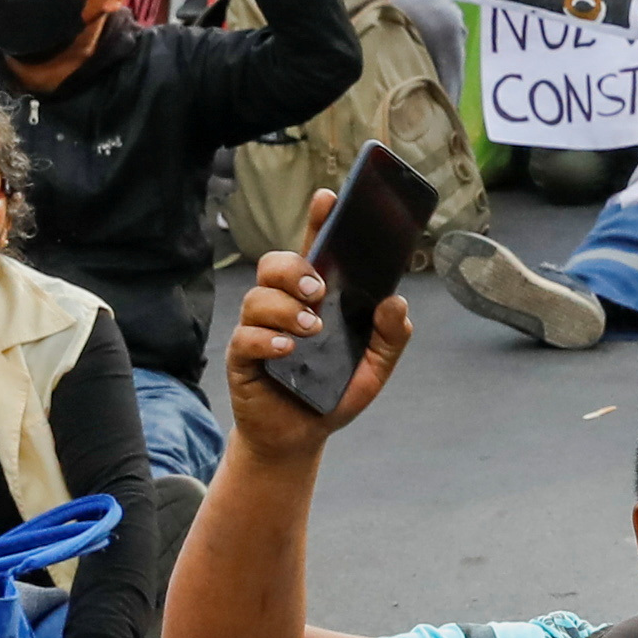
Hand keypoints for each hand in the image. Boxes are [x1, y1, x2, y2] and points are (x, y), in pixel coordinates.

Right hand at [223, 203, 411, 451]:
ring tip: (312, 330)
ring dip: (286, 308)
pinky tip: (288, 350)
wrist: (300, 439)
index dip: (318, 221)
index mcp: (315, 300)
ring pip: (258, 297)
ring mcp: (259, 330)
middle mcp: (283, 307)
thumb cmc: (332, 395)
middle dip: (295, 268)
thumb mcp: (374, 369)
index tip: (329, 198)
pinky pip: (245, 337)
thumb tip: (395, 302)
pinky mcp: (242, 359)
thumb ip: (390, 338)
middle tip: (319, 290)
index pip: (313, 250)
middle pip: (274, 264)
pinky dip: (268, 340)